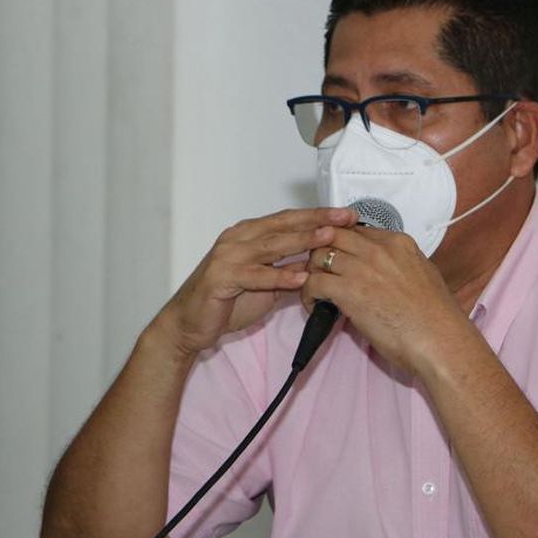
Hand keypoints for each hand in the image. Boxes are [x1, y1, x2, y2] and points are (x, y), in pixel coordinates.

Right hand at [149, 207, 356, 362]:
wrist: (189, 323)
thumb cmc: (226, 301)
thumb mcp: (266, 283)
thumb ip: (289, 269)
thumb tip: (321, 264)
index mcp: (249, 234)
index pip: (288, 219)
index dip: (318, 215)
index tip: (347, 214)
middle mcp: (238, 239)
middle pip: (283, 225)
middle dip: (317, 220)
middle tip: (345, 217)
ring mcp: (228, 256)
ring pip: (271, 245)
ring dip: (302, 240)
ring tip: (328, 237)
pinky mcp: (221, 278)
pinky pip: (255, 275)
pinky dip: (278, 276)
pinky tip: (301, 277)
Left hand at [301, 226, 478, 376]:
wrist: (439, 340)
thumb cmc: (436, 318)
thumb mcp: (423, 276)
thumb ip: (400, 265)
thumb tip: (384, 272)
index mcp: (398, 243)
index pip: (356, 230)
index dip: (341, 243)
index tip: (338, 258)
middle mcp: (378, 249)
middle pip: (333, 236)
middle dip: (321, 251)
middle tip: (320, 271)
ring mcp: (362, 268)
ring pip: (318, 255)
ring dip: (311, 272)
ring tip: (315, 290)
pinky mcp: (349, 291)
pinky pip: (313, 281)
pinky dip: (308, 293)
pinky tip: (314, 304)